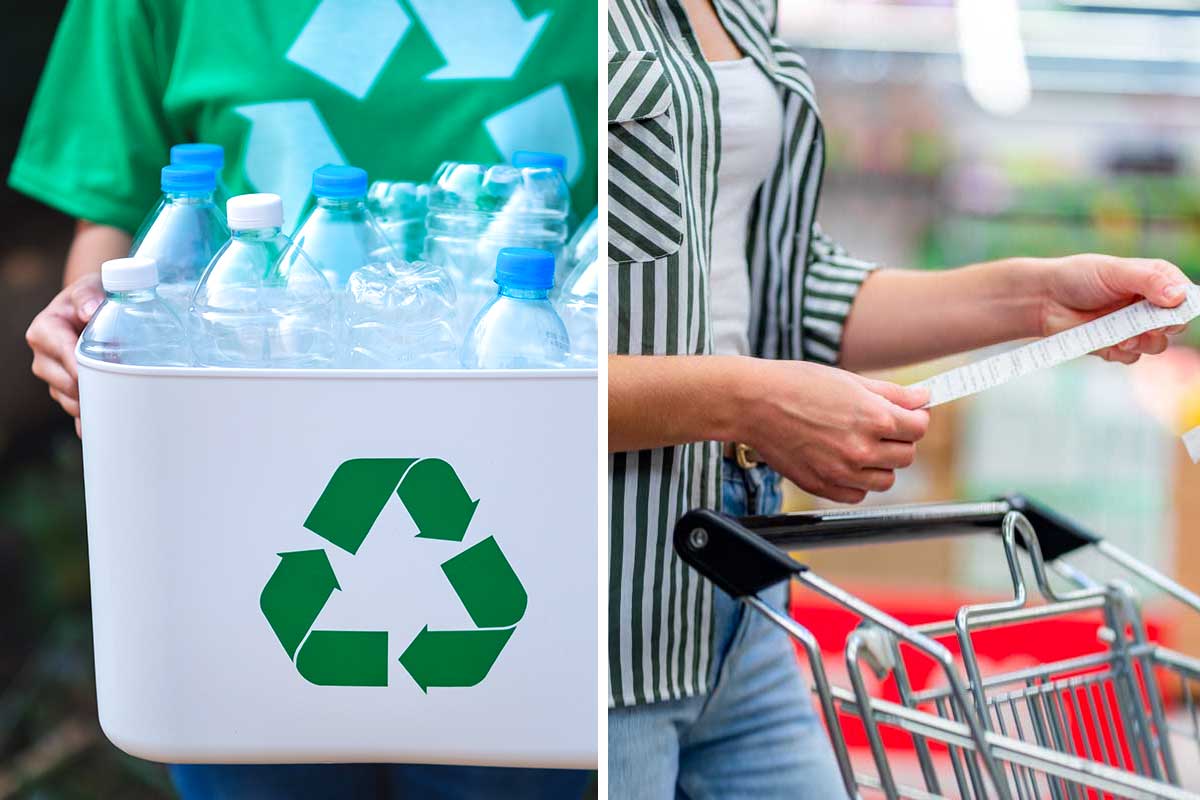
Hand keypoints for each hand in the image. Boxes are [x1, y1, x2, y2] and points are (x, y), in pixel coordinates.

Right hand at [26, 273, 103, 435]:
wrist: (93, 308)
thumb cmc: (92, 295)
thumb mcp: (90, 287)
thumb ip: (87, 295)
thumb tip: (89, 311)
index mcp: (44, 331)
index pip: (61, 353)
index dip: (79, 366)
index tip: (99, 374)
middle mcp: (44, 357)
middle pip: (64, 383)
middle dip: (90, 387)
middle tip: (119, 388)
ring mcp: (54, 377)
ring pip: (70, 400)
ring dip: (92, 403)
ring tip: (118, 401)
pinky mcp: (67, 391)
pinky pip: (75, 412)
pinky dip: (89, 421)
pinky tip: (102, 428)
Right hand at [735, 359, 929, 503]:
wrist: (754, 403)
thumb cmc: (796, 385)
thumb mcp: (849, 380)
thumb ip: (892, 393)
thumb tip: (923, 398)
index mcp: (873, 417)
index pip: (918, 428)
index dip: (916, 419)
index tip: (908, 415)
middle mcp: (861, 448)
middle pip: (906, 456)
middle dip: (899, 440)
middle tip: (881, 428)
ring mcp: (841, 471)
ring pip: (885, 480)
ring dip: (880, 464)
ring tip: (859, 445)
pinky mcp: (822, 485)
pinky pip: (857, 495)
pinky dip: (856, 482)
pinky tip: (843, 461)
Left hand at [1039, 255, 1191, 364]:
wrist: (1043, 299)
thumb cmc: (1078, 277)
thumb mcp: (1114, 271)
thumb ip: (1149, 280)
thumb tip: (1179, 296)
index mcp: (1154, 282)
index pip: (1184, 296)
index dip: (1182, 305)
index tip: (1171, 308)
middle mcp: (1147, 306)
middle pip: (1175, 324)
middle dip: (1164, 327)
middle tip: (1148, 325)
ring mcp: (1132, 328)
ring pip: (1156, 345)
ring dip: (1143, 343)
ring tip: (1123, 337)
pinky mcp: (1115, 346)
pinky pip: (1131, 357)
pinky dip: (1120, 352)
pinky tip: (1105, 343)